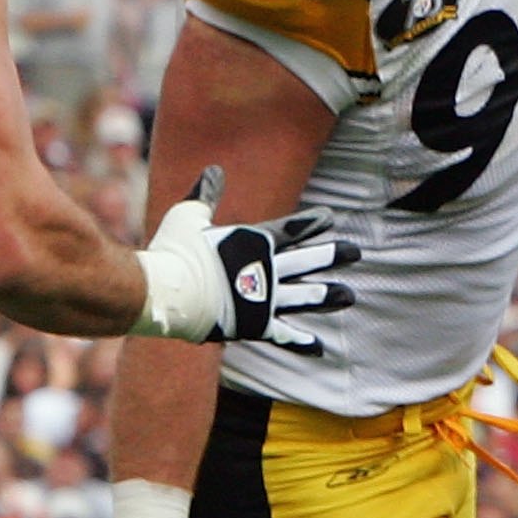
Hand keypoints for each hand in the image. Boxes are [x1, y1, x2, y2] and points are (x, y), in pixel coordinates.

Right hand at [132, 168, 358, 352]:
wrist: (162, 291)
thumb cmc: (172, 251)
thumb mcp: (188, 216)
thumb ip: (205, 195)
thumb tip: (214, 170)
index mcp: (254, 242)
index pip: (292, 229)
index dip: (311, 224)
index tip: (328, 219)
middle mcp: (266, 270)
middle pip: (306, 261)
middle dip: (332, 256)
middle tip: (355, 253)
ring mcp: (263, 299)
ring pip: (304, 297)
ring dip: (327, 296)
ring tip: (349, 296)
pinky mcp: (254, 325)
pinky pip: (283, 335)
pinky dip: (301, 342)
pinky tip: (321, 347)